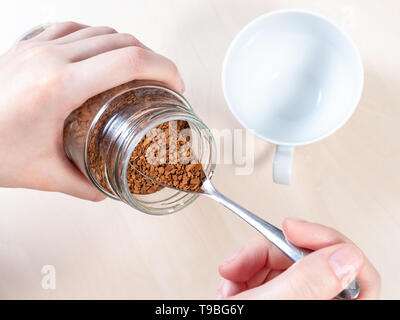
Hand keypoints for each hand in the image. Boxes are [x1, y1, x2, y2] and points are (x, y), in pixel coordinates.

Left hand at [0, 22, 183, 199]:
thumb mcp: (42, 174)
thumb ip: (84, 184)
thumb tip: (109, 191)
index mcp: (60, 86)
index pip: (129, 62)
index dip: (164, 68)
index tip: (176, 84)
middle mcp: (51, 57)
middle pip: (123, 41)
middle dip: (154, 58)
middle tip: (163, 81)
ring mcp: (38, 46)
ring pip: (100, 30)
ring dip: (128, 47)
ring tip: (138, 69)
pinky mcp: (28, 45)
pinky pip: (73, 28)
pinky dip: (98, 38)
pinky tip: (101, 53)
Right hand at [217, 218, 379, 299]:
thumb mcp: (270, 304)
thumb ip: (308, 281)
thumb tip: (346, 256)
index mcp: (328, 311)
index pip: (357, 272)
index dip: (327, 242)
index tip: (294, 230)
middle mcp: (316, 304)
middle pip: (310, 260)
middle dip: (269, 252)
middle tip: (245, 257)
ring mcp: (297, 300)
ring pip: (284, 263)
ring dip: (250, 263)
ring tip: (232, 277)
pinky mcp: (276, 296)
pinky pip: (266, 271)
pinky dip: (244, 271)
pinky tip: (232, 284)